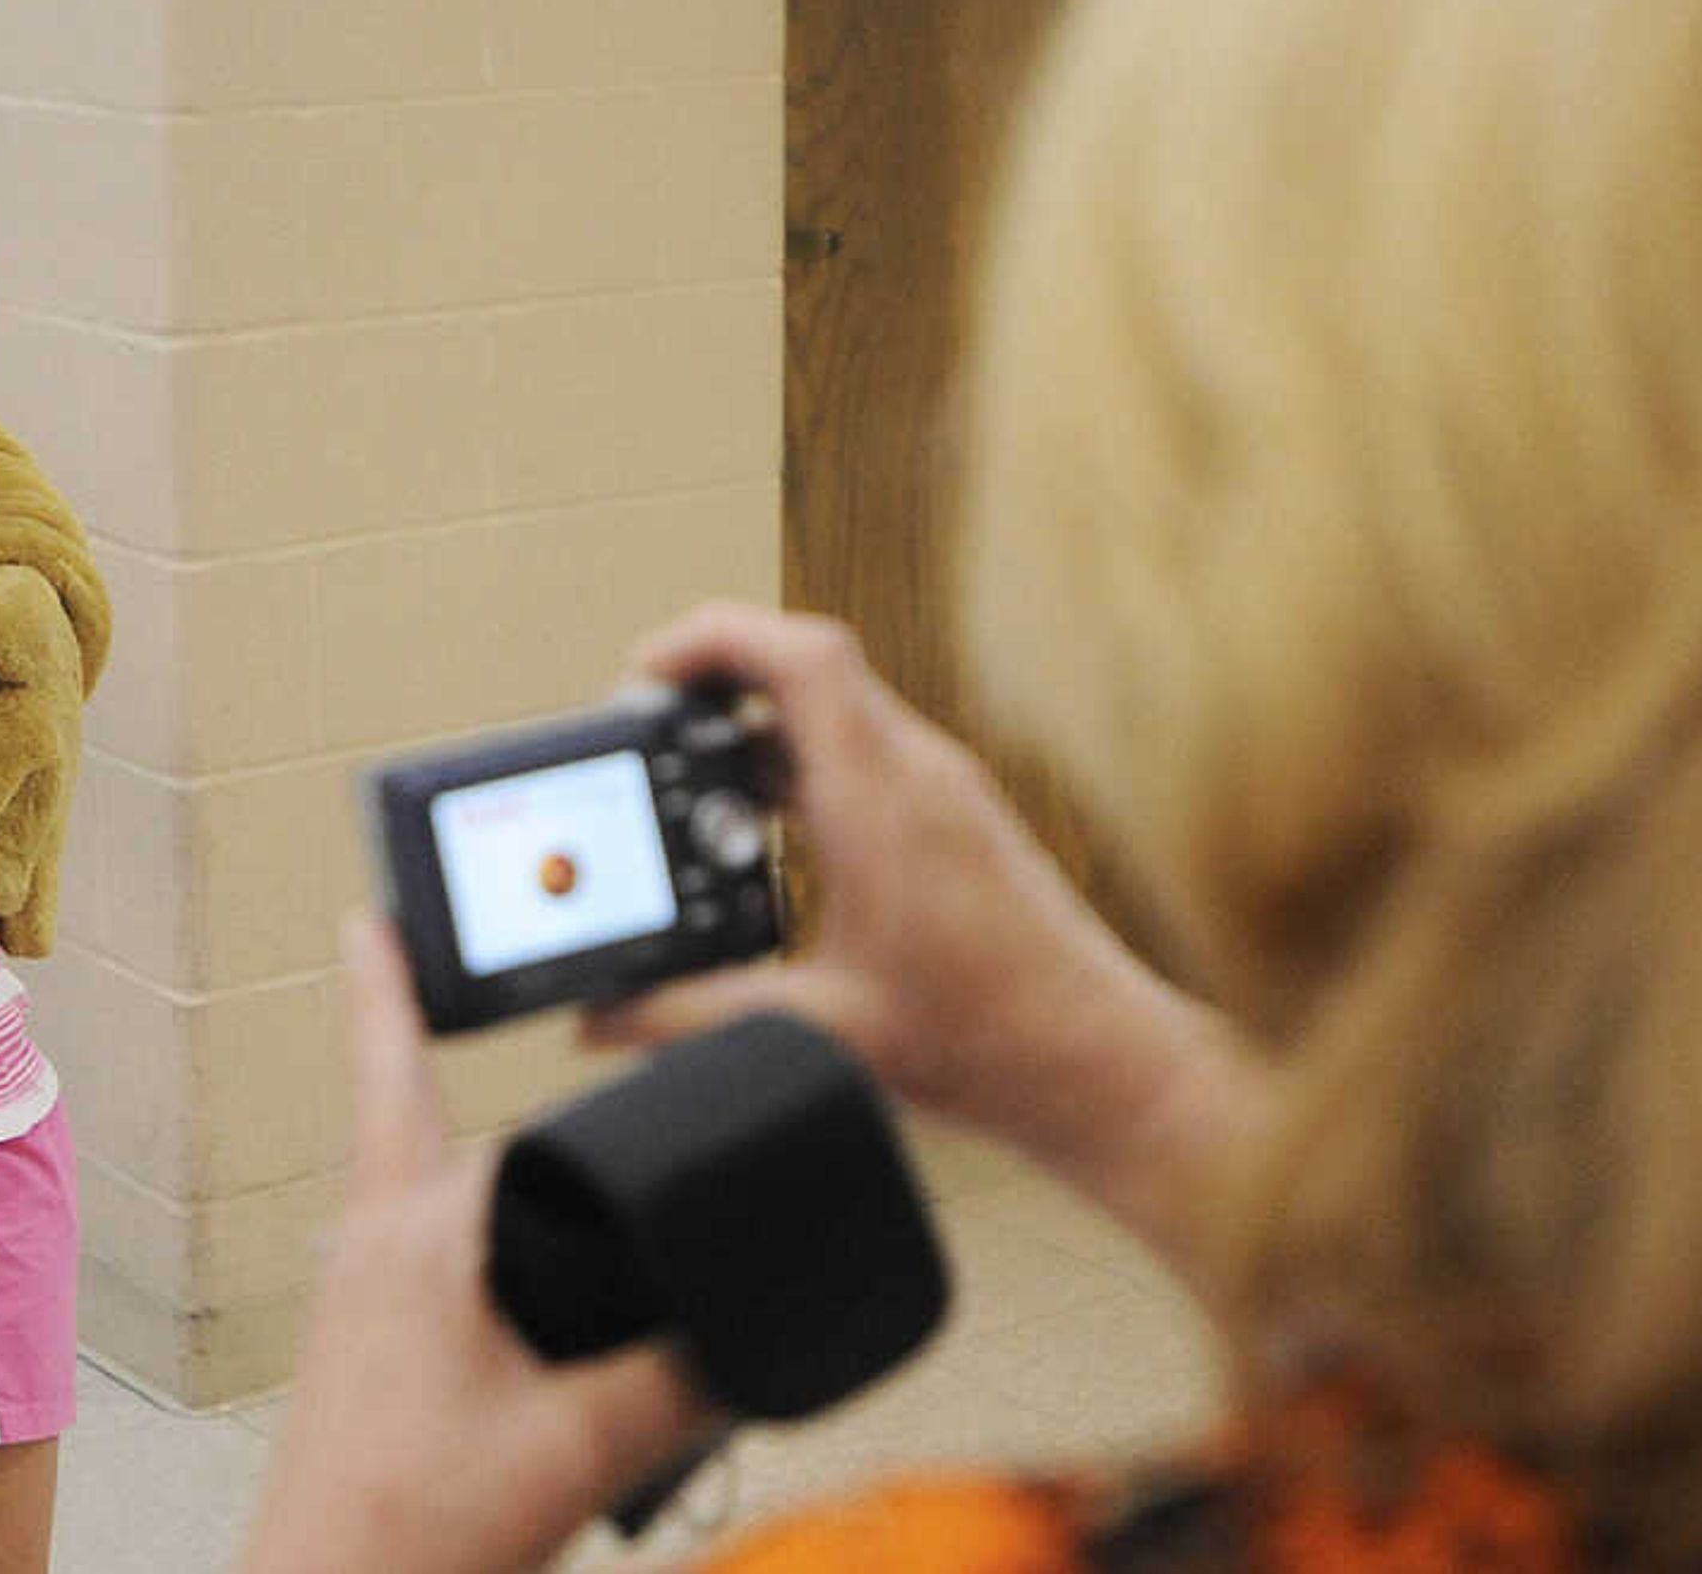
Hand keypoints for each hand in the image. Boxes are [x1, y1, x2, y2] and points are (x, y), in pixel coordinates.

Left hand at [241, 916, 717, 1573]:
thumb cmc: (408, 1534)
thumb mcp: (580, 1450)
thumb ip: (684, 1380)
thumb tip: (758, 1330)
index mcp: (415, 1240)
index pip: (442, 1091)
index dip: (445, 1013)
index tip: (379, 917)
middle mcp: (372, 1251)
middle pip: (422, 1119)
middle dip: (420, 1042)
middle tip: (400, 939)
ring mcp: (357, 1302)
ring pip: (405, 1177)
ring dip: (427, 1117)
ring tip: (427, 1048)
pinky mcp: (362, 1353)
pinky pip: (406, 1239)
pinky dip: (450, 1206)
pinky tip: (494, 1247)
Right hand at [581, 604, 1261, 1263]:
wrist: (1097, 1062)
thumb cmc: (990, 1042)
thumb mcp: (820, 1032)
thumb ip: (695, 1021)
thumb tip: (604, 1019)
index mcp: (881, 802)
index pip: (799, 655)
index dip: (710, 639)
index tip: (645, 672)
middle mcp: (918, 773)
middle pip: (805, 665)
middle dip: (712, 681)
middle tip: (649, 731)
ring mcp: (943, 788)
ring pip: (833, 708)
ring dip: (756, 729)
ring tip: (694, 791)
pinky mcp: (954, 815)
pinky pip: (862, 750)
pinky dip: (799, 765)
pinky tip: (765, 838)